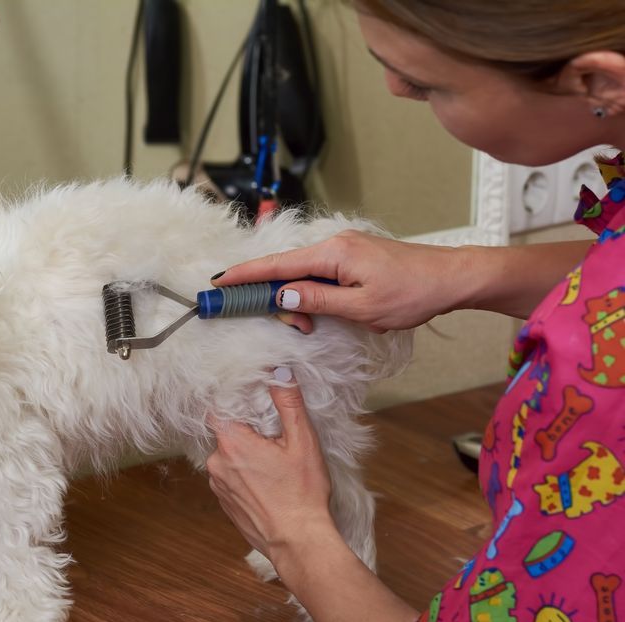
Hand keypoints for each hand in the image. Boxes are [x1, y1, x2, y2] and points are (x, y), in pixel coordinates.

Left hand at [206, 375, 333, 564]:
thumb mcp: (302, 442)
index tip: (253, 401)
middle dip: (248, 431)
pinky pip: (230, 476)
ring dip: (246, 454)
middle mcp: (216, 463)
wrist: (298, 543)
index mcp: (231, 443)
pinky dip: (245, 474)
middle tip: (274, 440)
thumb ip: (288, 404)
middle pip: (226, 431)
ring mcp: (217, 484)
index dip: (235, 400)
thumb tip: (280, 373)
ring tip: (274, 466)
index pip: (219, 407)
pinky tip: (268, 483)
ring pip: (228, 455)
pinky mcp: (224, 501)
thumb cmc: (302, 494)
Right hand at [211, 230, 465, 332]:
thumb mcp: (361, 307)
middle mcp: (334, 244)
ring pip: (304, 276)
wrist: (451, 278)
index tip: (219, 282)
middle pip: (287, 272)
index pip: (276, 264)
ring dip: (302, 302)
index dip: (244, 275)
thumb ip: (317, 300)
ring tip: (317, 324)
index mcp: (332, 253)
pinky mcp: (352, 257)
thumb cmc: (413, 293)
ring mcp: (343, 249)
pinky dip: (315, 294)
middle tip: (299, 328)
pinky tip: (329, 310)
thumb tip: (281, 296)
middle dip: (283, 301)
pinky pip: (320, 275)